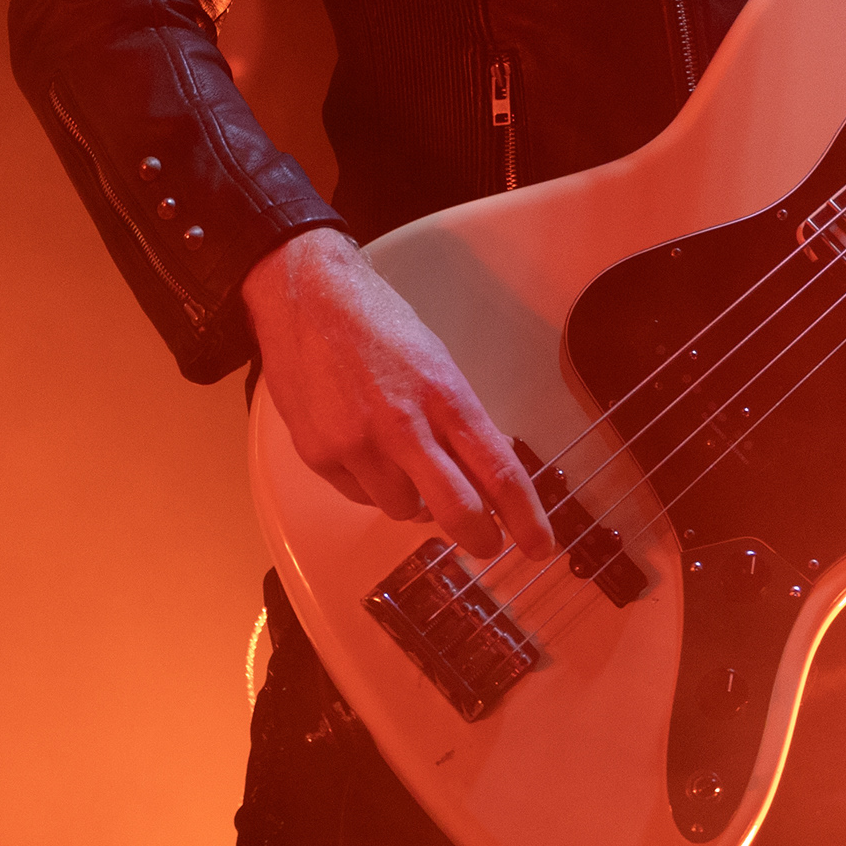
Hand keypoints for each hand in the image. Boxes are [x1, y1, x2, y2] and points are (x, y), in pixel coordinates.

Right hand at [241, 228, 558, 559]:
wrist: (305, 297)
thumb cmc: (378, 324)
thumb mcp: (436, 362)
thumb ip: (460, 419)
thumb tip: (487, 469)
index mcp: (444, 396)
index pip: (497, 470)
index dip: (525, 517)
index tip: (540, 547)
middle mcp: (404, 426)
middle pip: (457, 510)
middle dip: (479, 538)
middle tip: (486, 545)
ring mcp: (357, 444)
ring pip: (404, 510)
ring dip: (415, 501)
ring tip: (403, 462)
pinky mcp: (319, 455)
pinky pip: (361, 497)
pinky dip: (373, 486)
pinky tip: (364, 450)